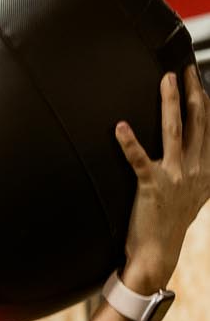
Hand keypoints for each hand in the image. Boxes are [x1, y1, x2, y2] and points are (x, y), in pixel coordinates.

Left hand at [117, 64, 209, 291]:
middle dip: (192, 91)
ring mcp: (174, 177)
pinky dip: (129, 143)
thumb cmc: (171, 222)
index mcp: (205, 169)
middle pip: (197, 121)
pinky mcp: (152, 188)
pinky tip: (119, 127)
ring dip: (170, 103)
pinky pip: (139, 160)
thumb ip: (200, 168)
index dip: (204, 98)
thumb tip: (204, 151)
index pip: (208, 125)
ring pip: (175, 131)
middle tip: (183, 67)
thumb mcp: (196, 193)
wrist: (158, 253)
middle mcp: (194, 169)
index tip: (196, 77)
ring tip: (165, 80)